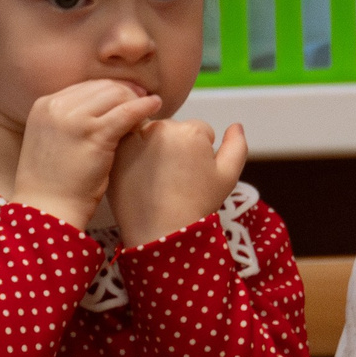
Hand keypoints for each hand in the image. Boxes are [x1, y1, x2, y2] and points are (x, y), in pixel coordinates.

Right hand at [8, 81, 162, 229]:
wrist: (47, 208)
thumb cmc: (54, 183)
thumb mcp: (54, 141)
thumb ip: (70, 122)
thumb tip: (101, 109)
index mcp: (44, 106)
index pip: (84, 86)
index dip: (109, 89)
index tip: (127, 94)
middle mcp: (56, 107)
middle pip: (101, 87)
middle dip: (125, 91)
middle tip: (142, 97)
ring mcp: (74, 119)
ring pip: (115, 95)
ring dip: (135, 99)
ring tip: (149, 105)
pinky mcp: (94, 134)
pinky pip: (126, 112)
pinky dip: (144, 107)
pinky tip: (155, 106)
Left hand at [107, 119, 246, 246]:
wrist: (161, 230)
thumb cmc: (197, 204)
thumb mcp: (228, 177)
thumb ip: (237, 146)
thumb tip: (235, 125)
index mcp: (191, 130)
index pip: (200, 130)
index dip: (200, 152)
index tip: (193, 172)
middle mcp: (162, 127)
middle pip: (174, 129)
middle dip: (177, 146)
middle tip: (175, 176)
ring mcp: (136, 138)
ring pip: (151, 134)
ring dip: (154, 147)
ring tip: (157, 177)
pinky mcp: (118, 151)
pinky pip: (130, 144)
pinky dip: (134, 154)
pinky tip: (140, 175)